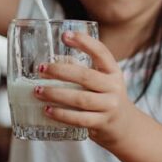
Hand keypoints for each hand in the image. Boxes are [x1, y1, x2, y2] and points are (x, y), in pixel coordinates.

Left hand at [33, 31, 136, 147]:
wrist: (124, 125)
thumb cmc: (105, 97)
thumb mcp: (101, 80)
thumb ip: (81, 70)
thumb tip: (52, 62)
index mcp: (112, 71)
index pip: (101, 52)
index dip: (84, 42)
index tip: (65, 35)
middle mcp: (113, 87)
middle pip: (85, 76)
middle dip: (60, 71)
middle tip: (41, 68)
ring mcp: (109, 106)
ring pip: (80, 99)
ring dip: (56, 94)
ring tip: (38, 91)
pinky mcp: (101, 123)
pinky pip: (79, 119)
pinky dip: (62, 114)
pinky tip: (47, 110)